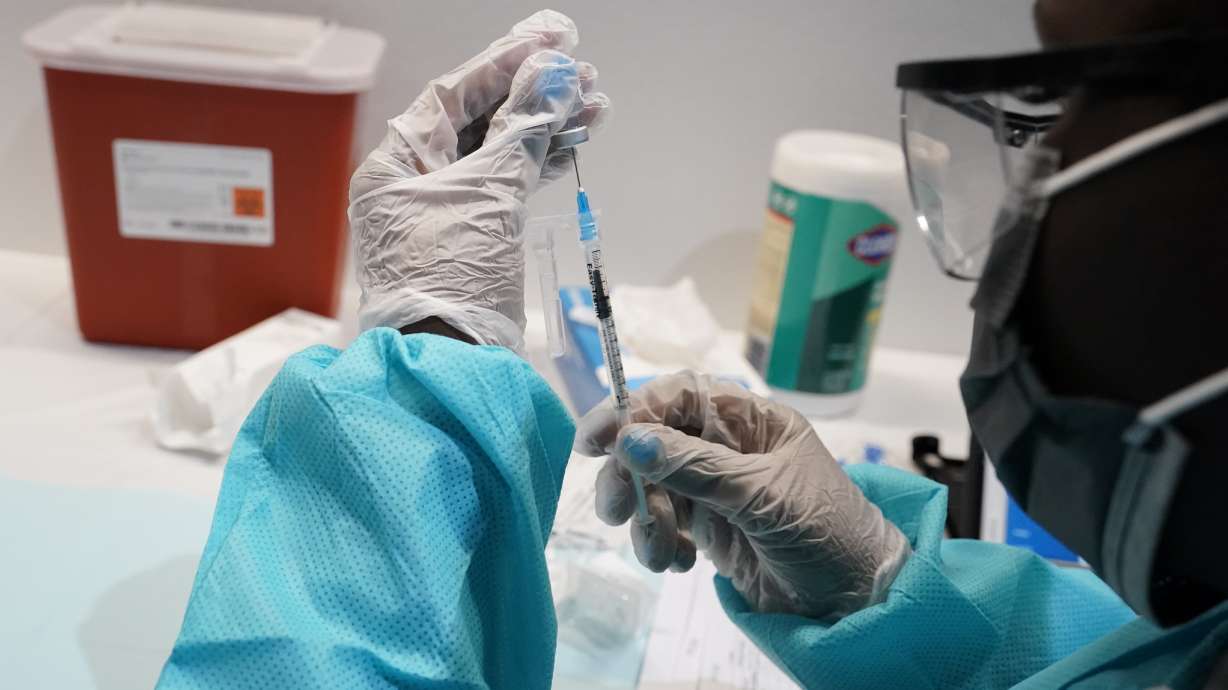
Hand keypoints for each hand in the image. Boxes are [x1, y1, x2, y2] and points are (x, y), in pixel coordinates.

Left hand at [348, 10, 610, 352]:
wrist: (452, 362)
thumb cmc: (452, 275)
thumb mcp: (489, 195)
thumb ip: (522, 131)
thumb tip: (553, 76)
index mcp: (397, 164)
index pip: (452, 94)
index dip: (504, 62)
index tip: (551, 39)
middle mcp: (415, 181)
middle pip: (479, 120)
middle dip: (533, 95)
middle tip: (584, 75)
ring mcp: (445, 210)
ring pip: (499, 152)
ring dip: (545, 127)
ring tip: (594, 106)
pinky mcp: (473, 237)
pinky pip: (507, 184)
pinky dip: (540, 164)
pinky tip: (574, 143)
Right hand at [575, 372, 910, 621]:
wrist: (854, 602)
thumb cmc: (826, 532)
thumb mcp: (762, 496)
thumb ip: (695, 467)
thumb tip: (631, 440)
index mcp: (750, 420)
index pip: (680, 397)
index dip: (634, 411)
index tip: (597, 440)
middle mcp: (728, 447)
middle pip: (654, 442)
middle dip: (630, 476)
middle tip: (619, 512)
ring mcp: (715, 488)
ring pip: (651, 486)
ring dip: (645, 520)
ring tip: (663, 555)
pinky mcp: (709, 528)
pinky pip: (663, 523)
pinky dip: (660, 543)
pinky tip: (681, 564)